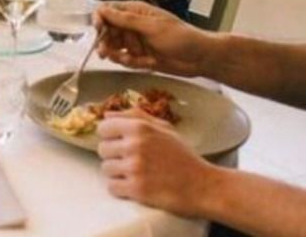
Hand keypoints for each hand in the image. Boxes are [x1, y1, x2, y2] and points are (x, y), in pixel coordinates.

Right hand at [94, 1, 212, 77]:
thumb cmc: (181, 37)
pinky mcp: (140, 57)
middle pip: (108, 30)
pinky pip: (125, 60)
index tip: (98, 29)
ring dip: (115, 54)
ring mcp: (136, 42)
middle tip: (104, 51)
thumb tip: (103, 10)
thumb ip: (126, 20)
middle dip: (105, 41)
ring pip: (114, 46)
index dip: (100, 18)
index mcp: (136, 12)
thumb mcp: (152, 27)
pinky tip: (141, 63)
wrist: (200, 58)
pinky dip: (129, 62)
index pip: (109, 10)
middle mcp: (133, 26)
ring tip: (124, 59)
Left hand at [97, 109, 214, 215]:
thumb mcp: (165, 129)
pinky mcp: (136, 189)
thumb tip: (108, 115)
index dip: (110, 136)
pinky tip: (135, 186)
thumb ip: (136, 117)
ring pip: (105, 169)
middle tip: (132, 161)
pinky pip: (111, 187)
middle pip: (102, 149)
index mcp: (140, 127)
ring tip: (136, 174)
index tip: (119, 143)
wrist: (203, 186)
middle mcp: (134, 145)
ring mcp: (134, 168)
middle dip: (114, 156)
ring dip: (117, 173)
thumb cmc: (184, 157)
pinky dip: (120, 189)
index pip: (103, 128)